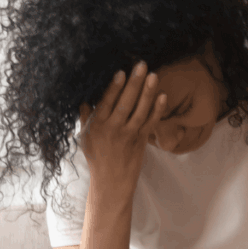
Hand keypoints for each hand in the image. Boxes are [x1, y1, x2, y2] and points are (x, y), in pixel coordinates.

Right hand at [78, 61, 167, 200]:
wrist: (111, 183)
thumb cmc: (97, 158)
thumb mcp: (84, 138)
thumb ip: (86, 117)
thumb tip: (85, 98)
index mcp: (97, 126)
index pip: (106, 102)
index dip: (114, 87)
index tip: (121, 72)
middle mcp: (112, 129)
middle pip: (125, 103)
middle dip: (133, 83)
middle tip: (141, 64)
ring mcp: (128, 136)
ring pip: (139, 111)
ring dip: (147, 92)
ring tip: (153, 75)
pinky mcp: (141, 142)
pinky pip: (151, 123)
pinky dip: (157, 110)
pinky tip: (163, 96)